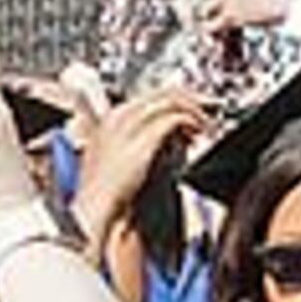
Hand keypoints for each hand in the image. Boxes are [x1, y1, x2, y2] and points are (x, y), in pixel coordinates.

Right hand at [70, 86, 210, 250]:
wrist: (95, 209)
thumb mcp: (118, 159)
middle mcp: (119, 116)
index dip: (173, 99)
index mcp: (110, 119)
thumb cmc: (105, 192)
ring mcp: (130, 125)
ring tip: (205, 123)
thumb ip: (139, 143)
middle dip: (188, 99)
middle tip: (206, 110)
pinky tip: (198, 131)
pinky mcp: (145, 138)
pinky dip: (191, 120)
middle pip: (161, 92)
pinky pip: (174, 118)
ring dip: (193, 108)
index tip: (190, 109)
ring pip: (170, 100)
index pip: (149, 96)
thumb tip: (167, 136)